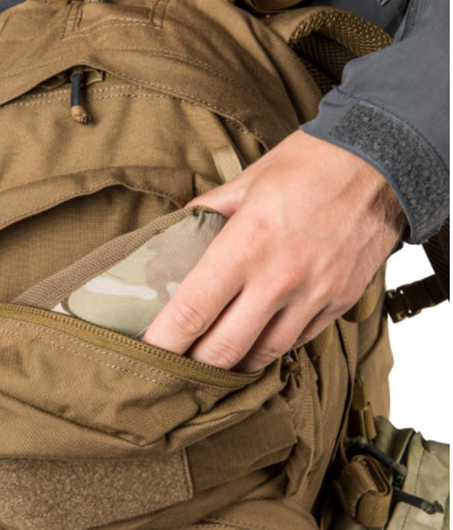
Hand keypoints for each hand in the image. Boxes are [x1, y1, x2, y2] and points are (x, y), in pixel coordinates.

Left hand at [142, 130, 404, 371]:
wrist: (382, 164)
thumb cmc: (310, 166)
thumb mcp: (247, 180)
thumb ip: (206, 210)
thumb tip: (177, 225)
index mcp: (246, 245)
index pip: (192, 310)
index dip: (163, 342)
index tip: (146, 354)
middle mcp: (278, 280)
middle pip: (223, 349)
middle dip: (192, 365)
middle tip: (175, 363)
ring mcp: (312, 297)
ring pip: (261, 356)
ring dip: (231, 364)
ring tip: (212, 359)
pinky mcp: (336, 305)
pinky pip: (295, 344)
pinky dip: (269, 348)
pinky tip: (255, 340)